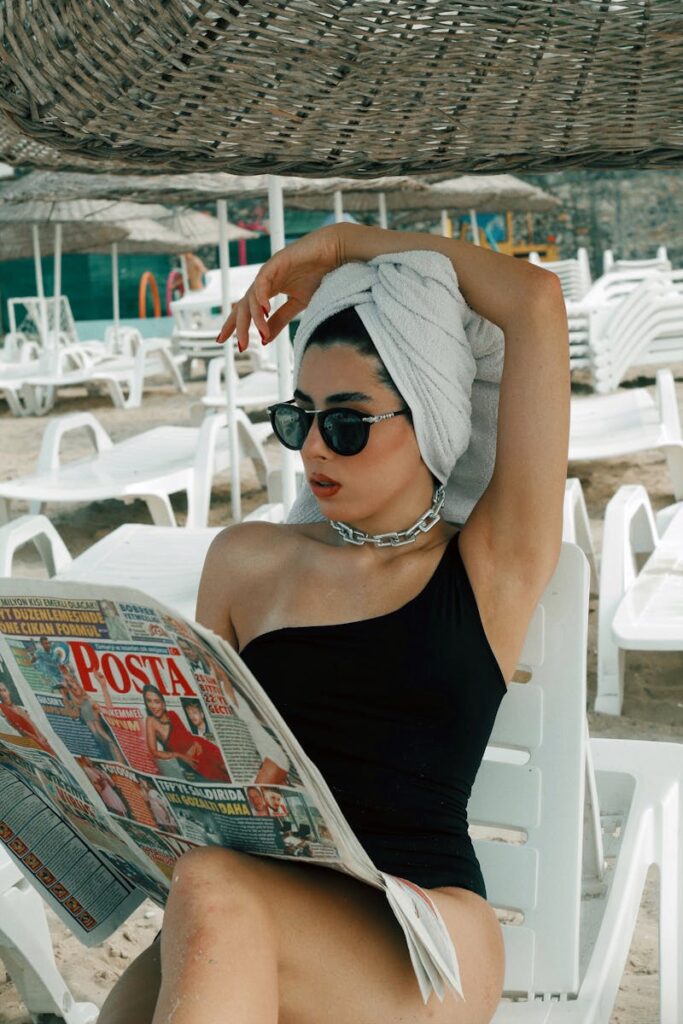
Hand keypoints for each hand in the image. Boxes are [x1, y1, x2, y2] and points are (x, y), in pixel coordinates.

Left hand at [215, 224, 344, 351]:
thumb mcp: (298, 304)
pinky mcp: (277, 261)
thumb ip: (280, 319)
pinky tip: (263, 310)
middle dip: (238, 326)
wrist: (336, 253)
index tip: (223, 341)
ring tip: (261, 334)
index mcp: (268, 290)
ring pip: (252, 297)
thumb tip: (264, 339)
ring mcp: (269, 270)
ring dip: (255, 318)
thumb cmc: (320, 275)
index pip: (246, 309)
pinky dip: (261, 296)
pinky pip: (262, 281)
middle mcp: (265, 281)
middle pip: (243, 305)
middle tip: (240, 346)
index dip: (235, 325)